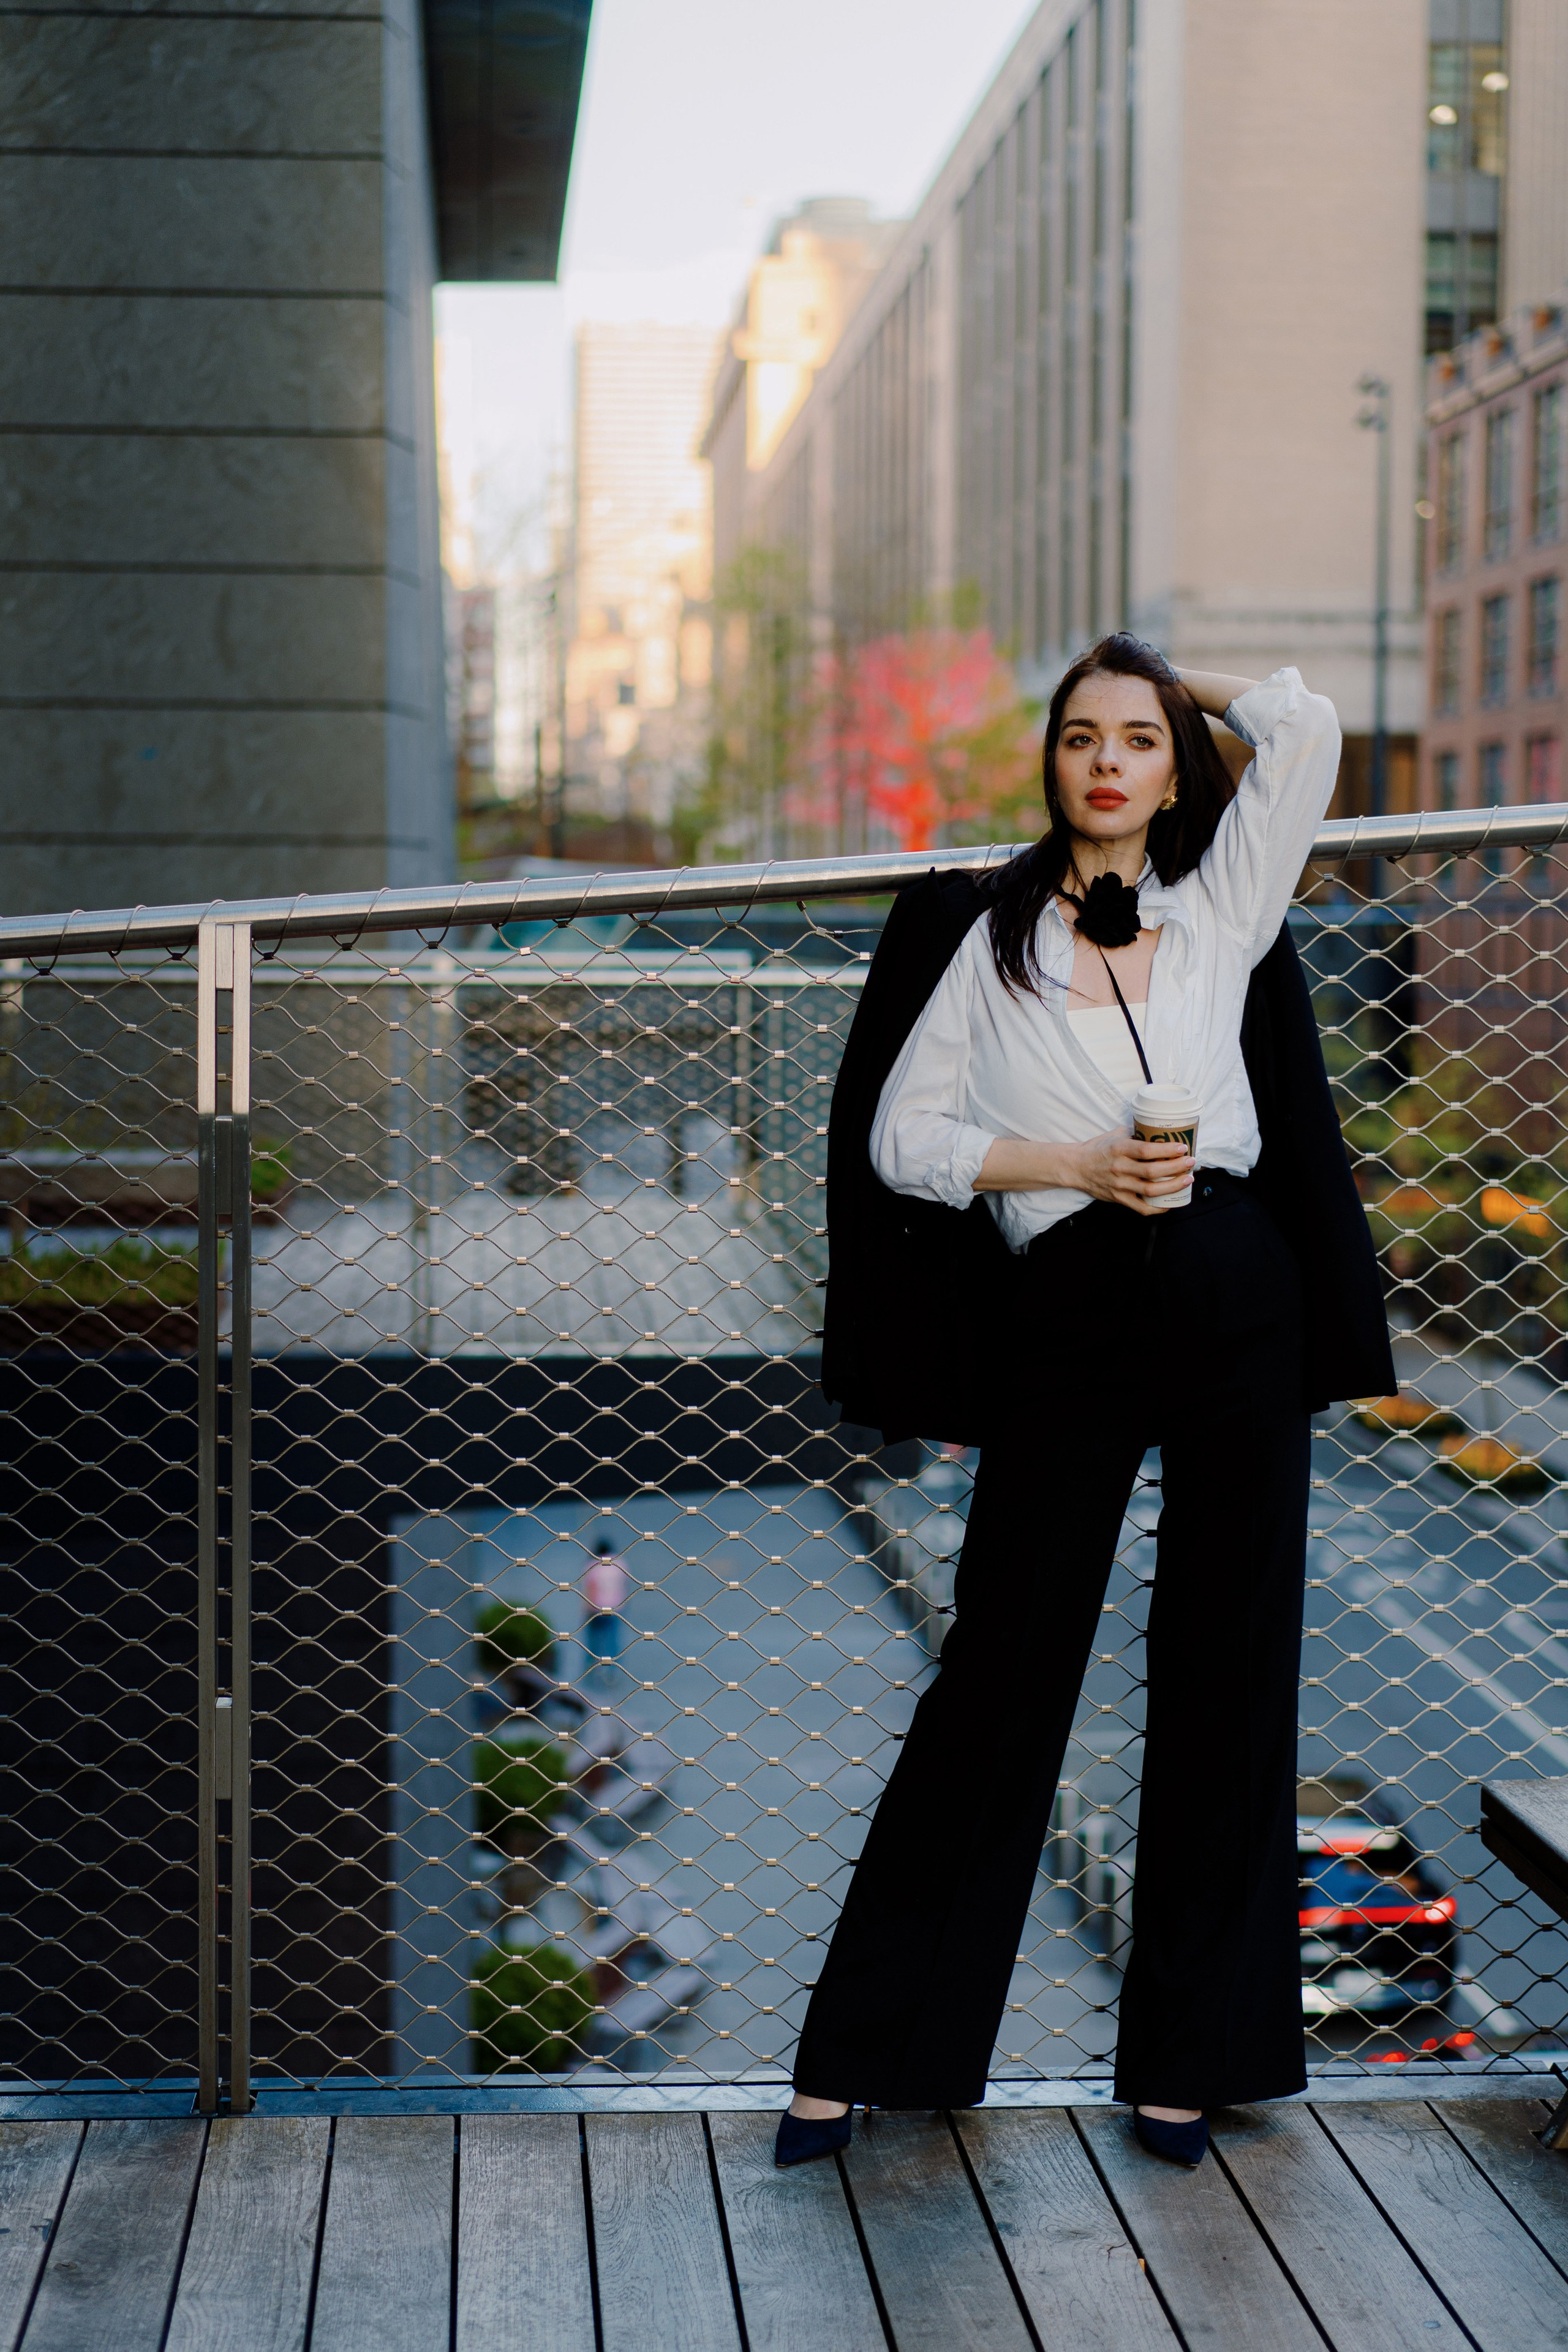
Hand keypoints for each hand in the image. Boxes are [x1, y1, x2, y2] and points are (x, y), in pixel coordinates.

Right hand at [1069, 1128, 1192, 1215]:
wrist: (1076, 1167)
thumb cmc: (1098, 1149)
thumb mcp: (1115, 1135)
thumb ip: (1136, 1133)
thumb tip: (1159, 1131)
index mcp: (1119, 1149)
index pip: (1146, 1150)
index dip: (1167, 1151)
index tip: (1182, 1148)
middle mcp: (1119, 1168)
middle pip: (1153, 1172)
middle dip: (1176, 1167)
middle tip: (1190, 1162)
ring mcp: (1119, 1186)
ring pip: (1151, 1190)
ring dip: (1173, 1186)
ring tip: (1187, 1179)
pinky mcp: (1119, 1199)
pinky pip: (1142, 1208)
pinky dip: (1158, 1207)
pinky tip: (1171, 1202)